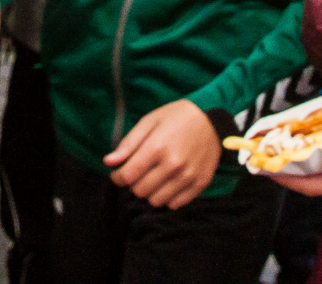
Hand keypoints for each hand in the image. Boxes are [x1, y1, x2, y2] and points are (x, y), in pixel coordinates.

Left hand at [103, 99, 220, 208]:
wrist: (213, 120)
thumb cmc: (177, 117)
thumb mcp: (150, 122)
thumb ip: (128, 143)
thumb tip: (108, 162)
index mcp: (157, 147)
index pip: (127, 176)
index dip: (117, 177)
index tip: (118, 172)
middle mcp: (173, 165)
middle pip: (140, 191)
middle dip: (133, 183)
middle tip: (138, 172)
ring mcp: (187, 177)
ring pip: (156, 201)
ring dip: (150, 192)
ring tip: (154, 177)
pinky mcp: (199, 184)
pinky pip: (175, 204)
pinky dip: (168, 197)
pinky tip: (168, 182)